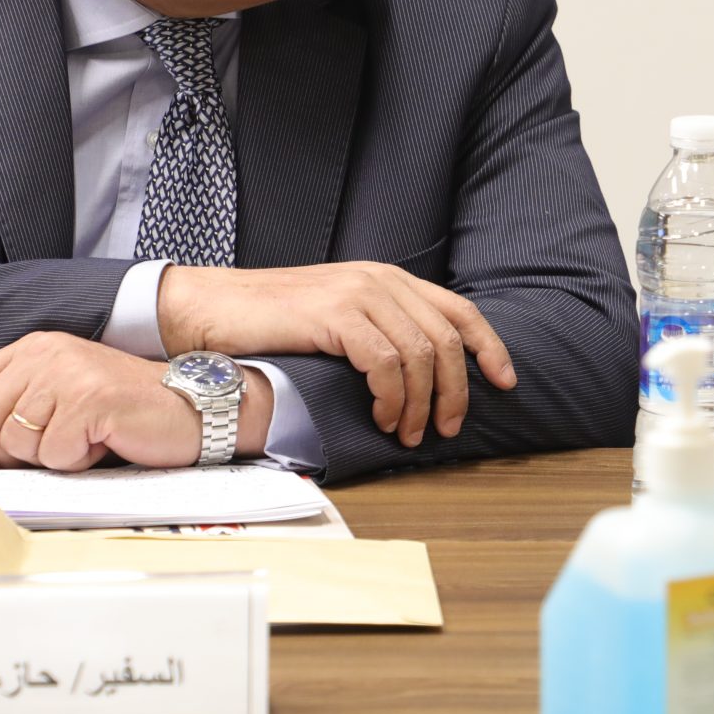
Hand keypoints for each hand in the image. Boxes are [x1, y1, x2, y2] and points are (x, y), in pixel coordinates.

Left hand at [0, 332, 273, 472]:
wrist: (192, 406)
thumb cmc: (128, 410)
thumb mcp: (63, 397)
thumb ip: (17, 411)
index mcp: (34, 348)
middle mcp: (45, 353)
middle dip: (11, 454)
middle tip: (55, 450)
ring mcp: (67, 375)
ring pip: (19, 443)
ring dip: (52, 457)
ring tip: (87, 439)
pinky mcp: (89, 400)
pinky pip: (56, 454)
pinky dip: (79, 462)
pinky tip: (104, 443)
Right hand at [157, 263, 515, 449]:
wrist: (208, 308)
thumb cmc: (269, 324)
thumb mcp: (337, 319)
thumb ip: (377, 332)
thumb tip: (419, 377)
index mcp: (388, 279)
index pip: (460, 310)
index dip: (489, 348)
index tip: (504, 383)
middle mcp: (380, 280)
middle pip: (448, 338)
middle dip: (456, 390)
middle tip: (446, 428)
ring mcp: (358, 293)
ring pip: (421, 355)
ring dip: (421, 403)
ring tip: (406, 433)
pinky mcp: (334, 314)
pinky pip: (386, 363)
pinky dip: (392, 397)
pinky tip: (381, 416)